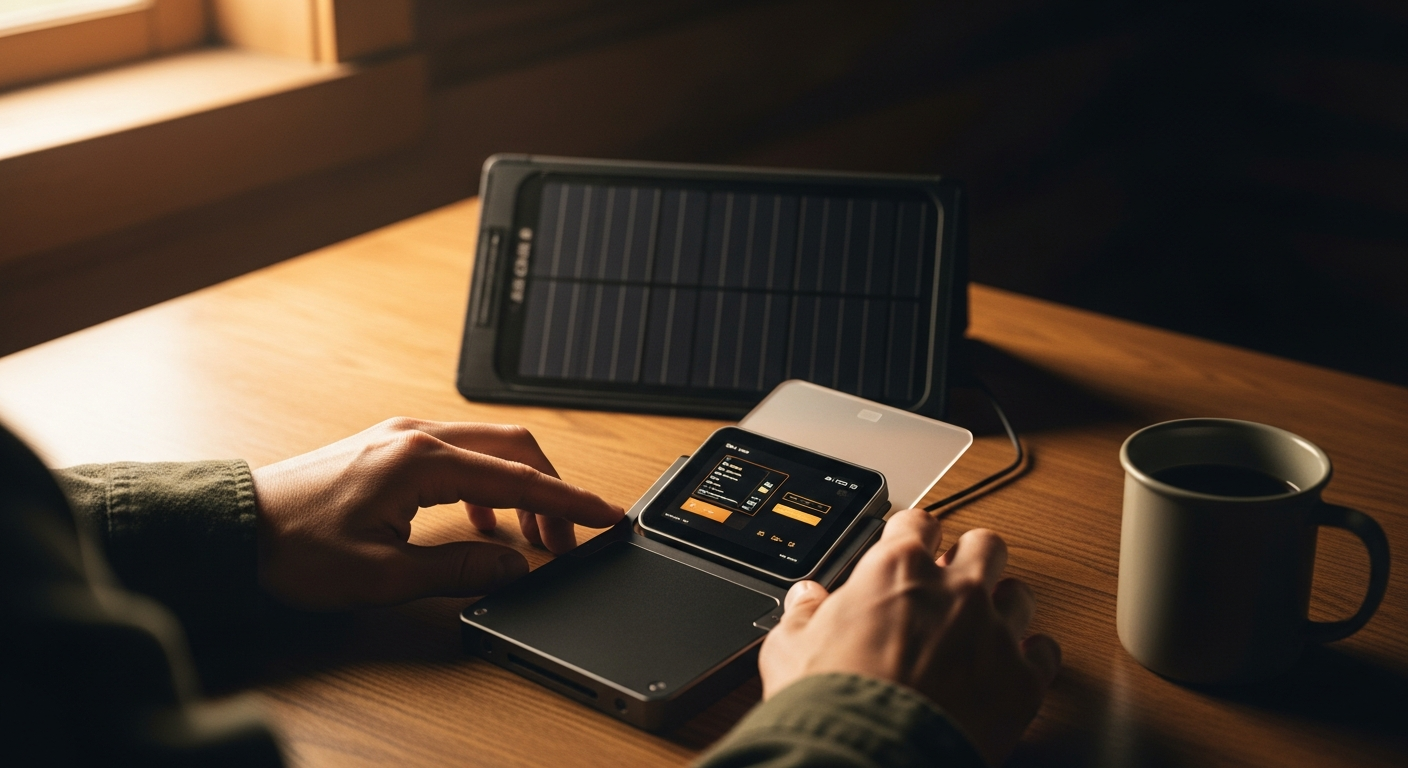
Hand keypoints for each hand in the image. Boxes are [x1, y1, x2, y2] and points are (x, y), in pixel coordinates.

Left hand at [251, 418, 622, 609]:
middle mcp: (417, 436)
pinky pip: (461, 455)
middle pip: (514, 450)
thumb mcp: (383, 573)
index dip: (569, 502)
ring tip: (532, 537)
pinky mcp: (389, 447)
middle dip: (552, 492)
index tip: (606, 516)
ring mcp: (402, 437)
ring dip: (521, 488)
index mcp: (421, 460)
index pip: (518, 478)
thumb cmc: (294, 547)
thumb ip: (459, 566)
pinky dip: (488, 485)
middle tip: (569, 538)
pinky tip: (483, 522)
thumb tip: (515, 563)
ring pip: (490, 449)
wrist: (233, 526)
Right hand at [758, 508, 1059, 765]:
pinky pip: (1046, 653)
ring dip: (1003, 603)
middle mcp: (954, 591)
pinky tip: (1016, 664)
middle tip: (954, 578)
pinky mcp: (1023, 680)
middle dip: (971, 557)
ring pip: (1020, 593)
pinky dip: (1033, 657)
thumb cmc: (832, 702)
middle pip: (985, 545)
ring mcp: (994, 632)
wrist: (871, 755)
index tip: (909, 545)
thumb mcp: (790, 647)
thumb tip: (805, 598)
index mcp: (897, 570)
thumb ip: (803, 614)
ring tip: (986, 622)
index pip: (918, 522)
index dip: (914, 533)